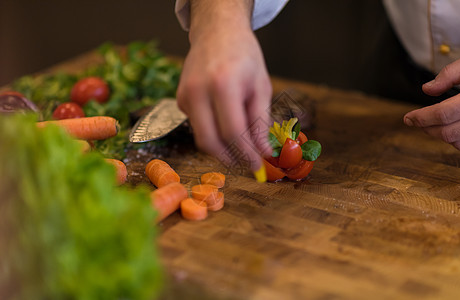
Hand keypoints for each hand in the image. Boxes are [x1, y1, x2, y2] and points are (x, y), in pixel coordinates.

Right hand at [177, 0, 271, 172]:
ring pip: (201, 137)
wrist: (217, 32)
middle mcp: (198, 91)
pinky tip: (224, 119)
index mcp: (222, 84)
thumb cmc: (244, 56)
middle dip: (230, 158)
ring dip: (221, 148)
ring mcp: (184, 95)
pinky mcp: (180, 99)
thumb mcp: (261, 87)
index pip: (232, 132)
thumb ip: (260, 122)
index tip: (257, 165)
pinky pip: (197, 125)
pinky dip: (213, 131)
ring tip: (240, 146)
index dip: (246, 154)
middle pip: (210, 141)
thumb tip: (263, 152)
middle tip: (246, 163)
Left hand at [404, 49, 459, 149]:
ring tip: (432, 124)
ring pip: (458, 143)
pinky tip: (454, 127)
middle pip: (446, 132)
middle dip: (426, 128)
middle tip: (416, 121)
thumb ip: (450, 74)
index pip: (442, 114)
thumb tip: (427, 90)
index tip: (407, 118)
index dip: (420, 118)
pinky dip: (458, 139)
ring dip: (440, 135)